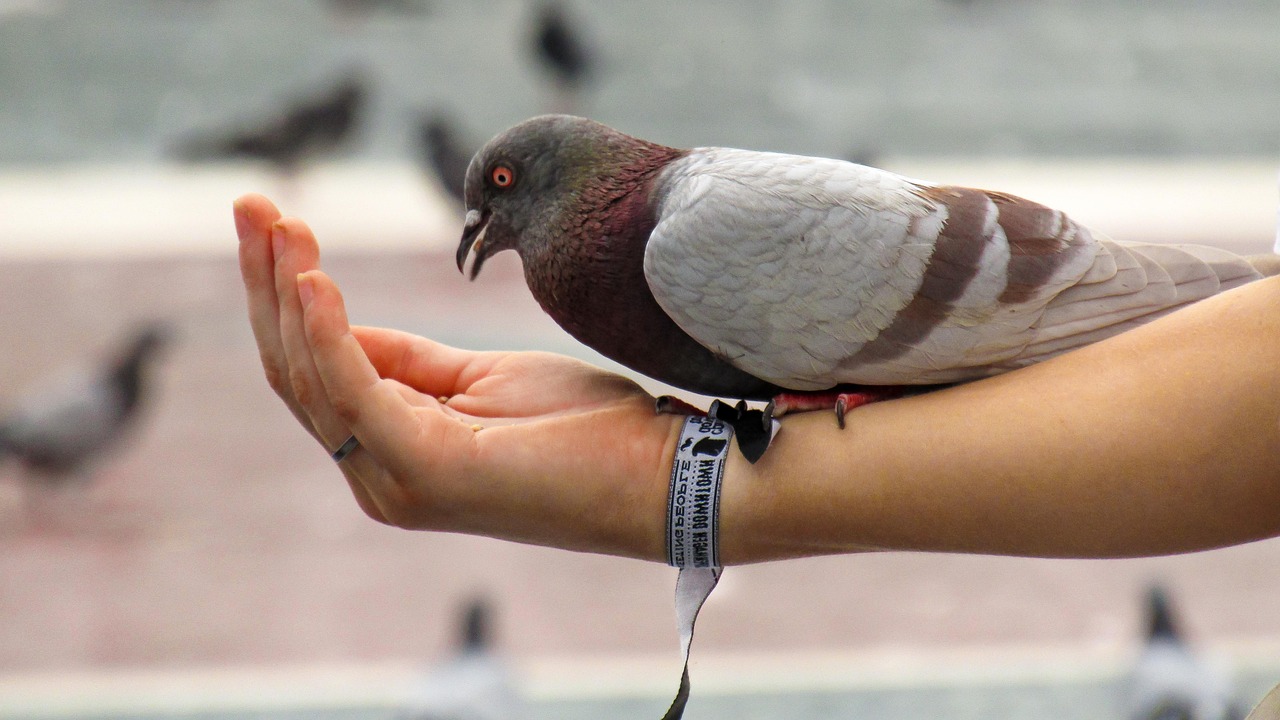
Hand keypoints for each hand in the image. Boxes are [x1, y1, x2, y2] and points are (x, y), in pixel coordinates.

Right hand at [234, 193, 680, 559]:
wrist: (658, 475)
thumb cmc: (584, 427)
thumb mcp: (484, 378)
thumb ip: (409, 361)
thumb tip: (335, 320)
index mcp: (393, 453)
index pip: (315, 369)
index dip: (287, 293)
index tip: (276, 222)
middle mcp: (379, 475)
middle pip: (296, 370)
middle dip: (267, 282)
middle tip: (247, 204)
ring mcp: (398, 480)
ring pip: (311, 377)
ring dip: (286, 290)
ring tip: (276, 222)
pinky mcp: (427, 470)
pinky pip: (356, 390)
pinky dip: (329, 330)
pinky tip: (311, 277)